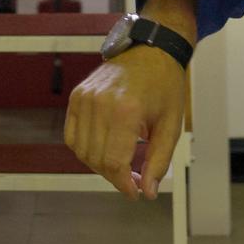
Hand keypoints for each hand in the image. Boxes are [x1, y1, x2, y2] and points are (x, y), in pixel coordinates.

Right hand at [65, 47, 184, 200]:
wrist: (150, 50)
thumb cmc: (164, 85)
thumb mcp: (170, 125)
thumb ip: (159, 161)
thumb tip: (148, 192)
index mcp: (126, 110)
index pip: (114, 163)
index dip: (124, 185)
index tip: (135, 193)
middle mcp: (100, 103)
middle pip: (97, 159)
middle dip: (115, 177)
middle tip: (133, 179)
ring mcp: (85, 97)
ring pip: (82, 151)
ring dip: (99, 165)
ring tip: (120, 162)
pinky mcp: (77, 95)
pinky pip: (72, 135)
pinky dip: (84, 148)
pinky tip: (103, 148)